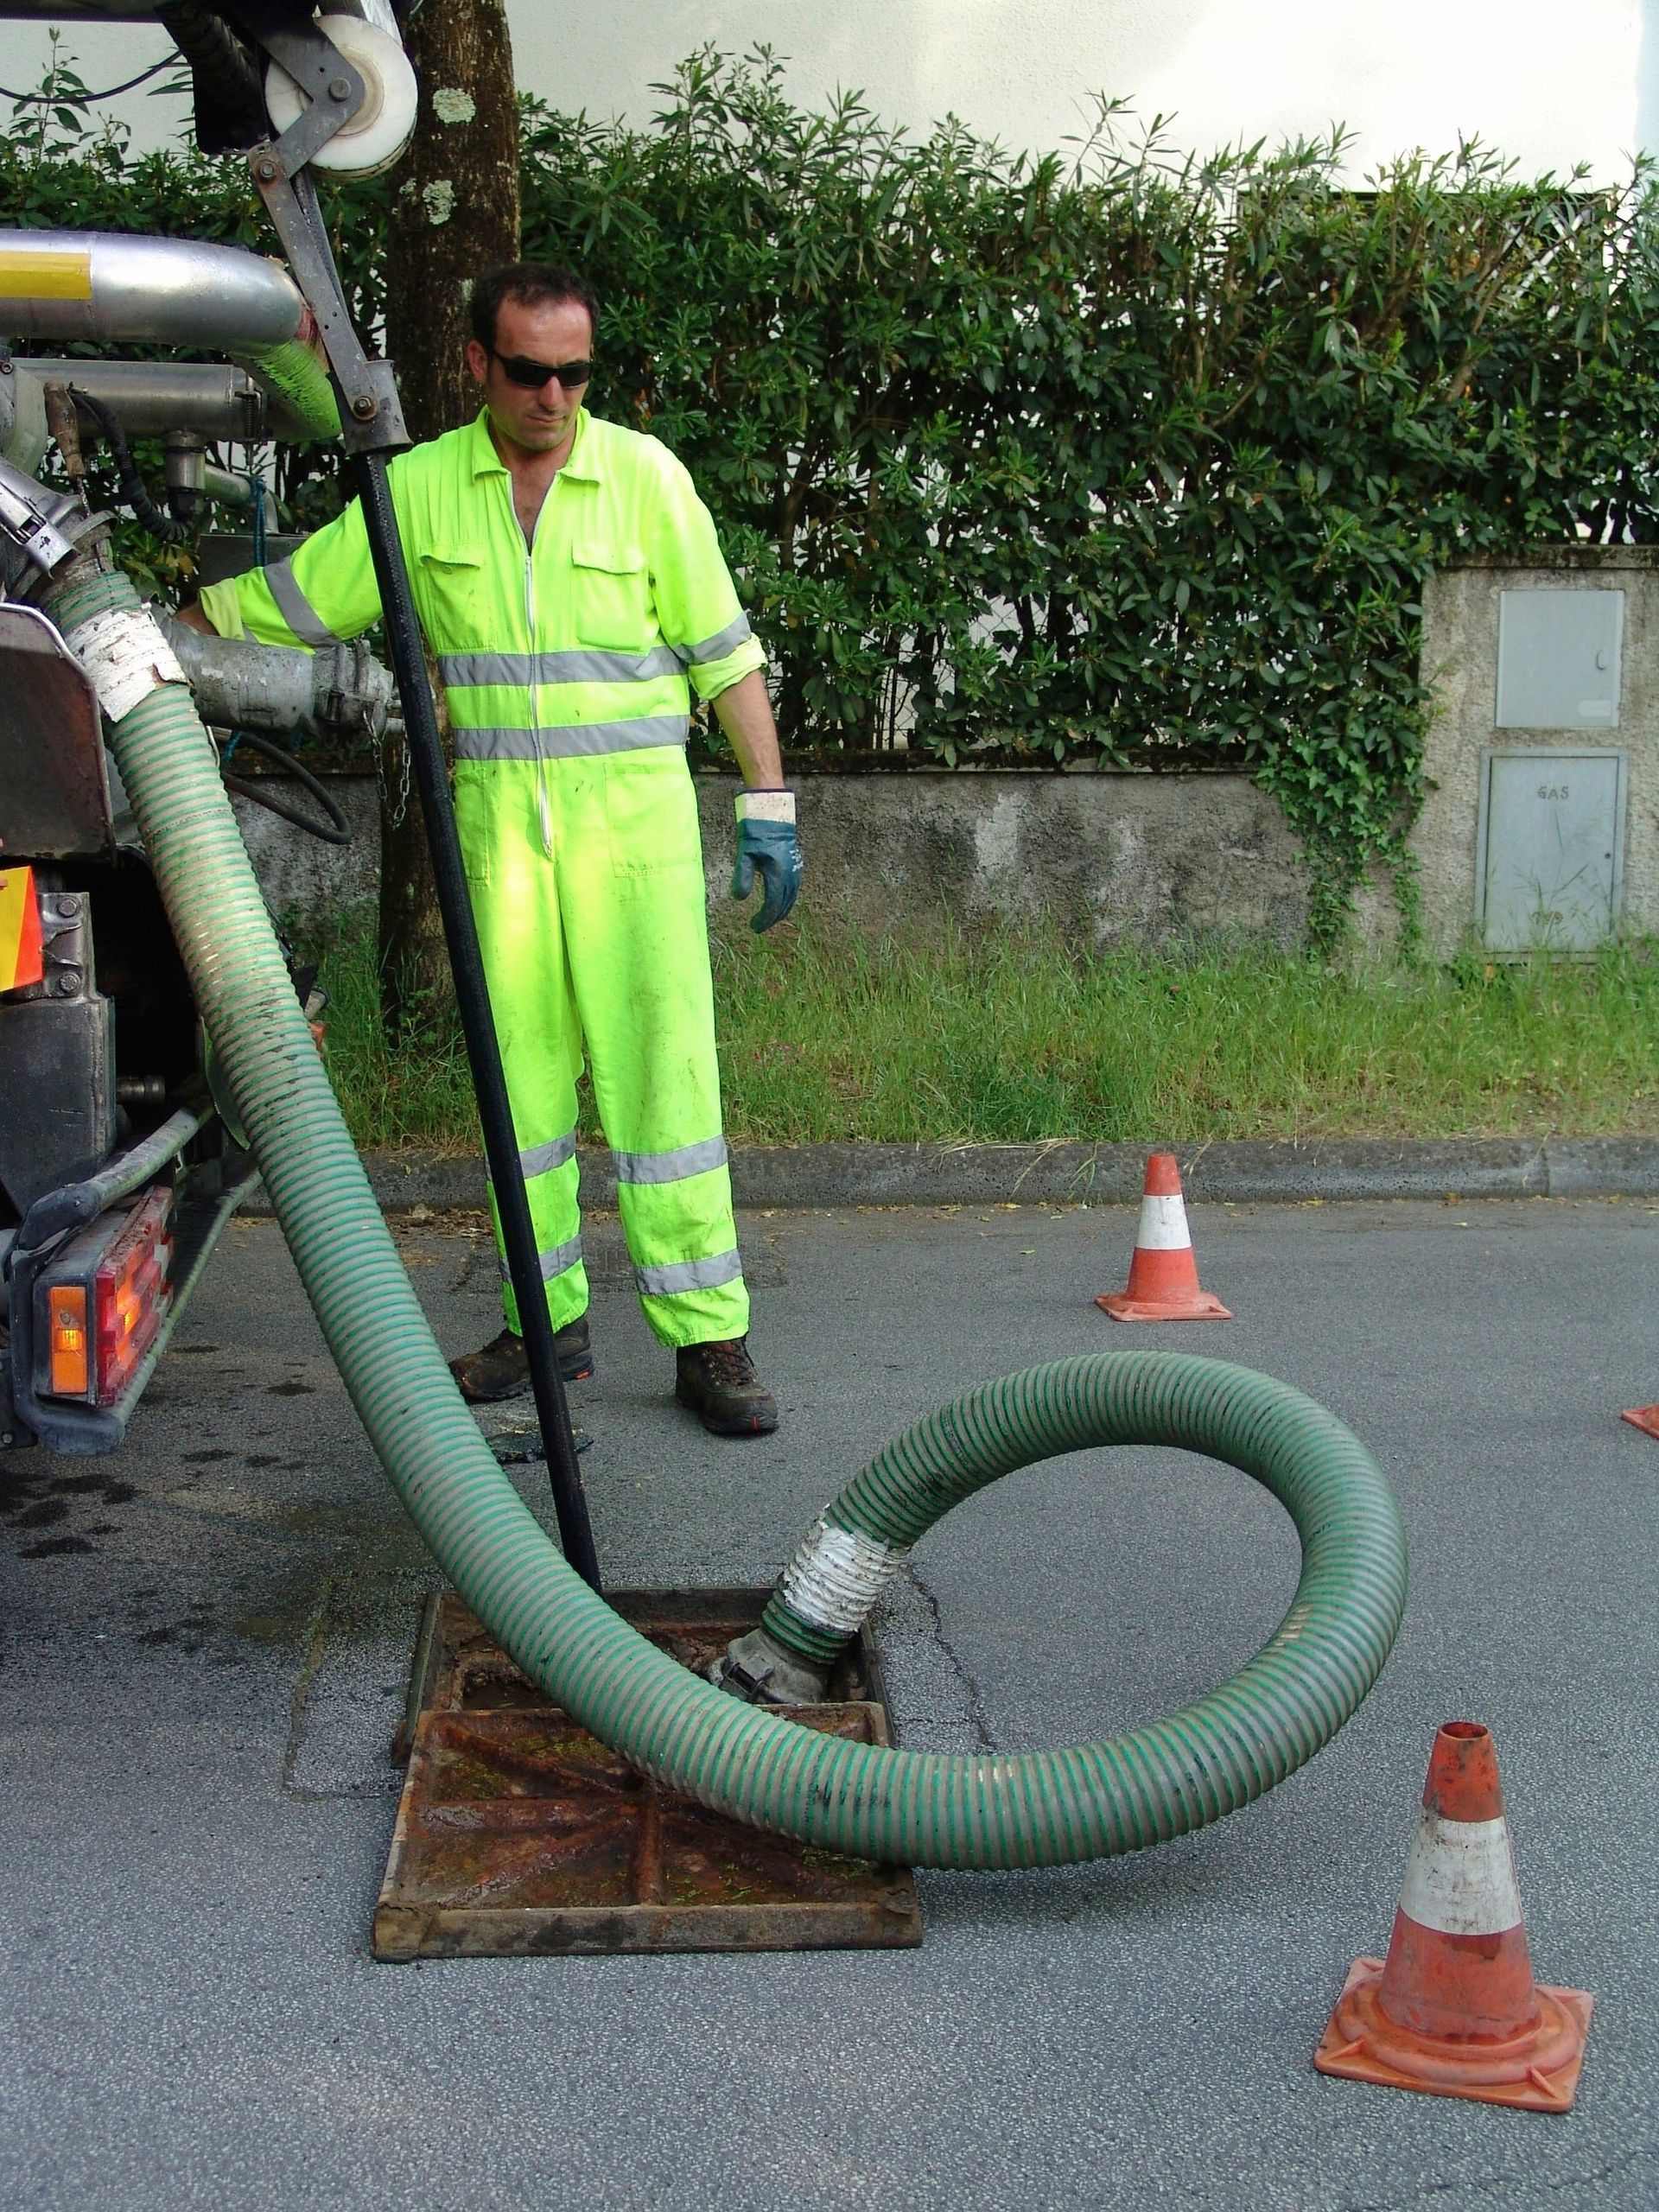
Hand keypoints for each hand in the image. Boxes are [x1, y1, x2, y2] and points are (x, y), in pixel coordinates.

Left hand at [731, 793, 800, 932]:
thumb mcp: (744, 856)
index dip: (763, 920)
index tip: (753, 927)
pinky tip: (777, 904)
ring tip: (767, 919)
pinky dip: (785, 902)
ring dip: (779, 912)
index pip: (772, 907)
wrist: (774, 817)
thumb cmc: (756, 835)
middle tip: (757, 926)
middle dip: (770, 919)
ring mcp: (796, 873)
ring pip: (790, 901)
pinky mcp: (797, 869)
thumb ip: (742, 878)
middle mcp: (790, 877)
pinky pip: (793, 892)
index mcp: (778, 876)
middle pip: (782, 907)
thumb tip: (739, 899)